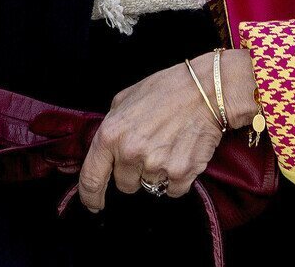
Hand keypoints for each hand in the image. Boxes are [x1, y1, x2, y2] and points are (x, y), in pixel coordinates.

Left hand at [77, 50, 256, 211]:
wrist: (205, 90)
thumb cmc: (165, 90)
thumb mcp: (125, 99)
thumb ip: (110, 126)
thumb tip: (104, 151)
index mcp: (111, 133)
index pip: (91, 177)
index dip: (90, 196)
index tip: (93, 204)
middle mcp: (130, 152)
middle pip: (125, 185)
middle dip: (134, 172)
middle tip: (150, 147)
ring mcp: (155, 165)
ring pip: (149, 187)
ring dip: (157, 173)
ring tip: (168, 144)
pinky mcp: (180, 174)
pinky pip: (172, 191)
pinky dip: (177, 178)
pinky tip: (181, 153)